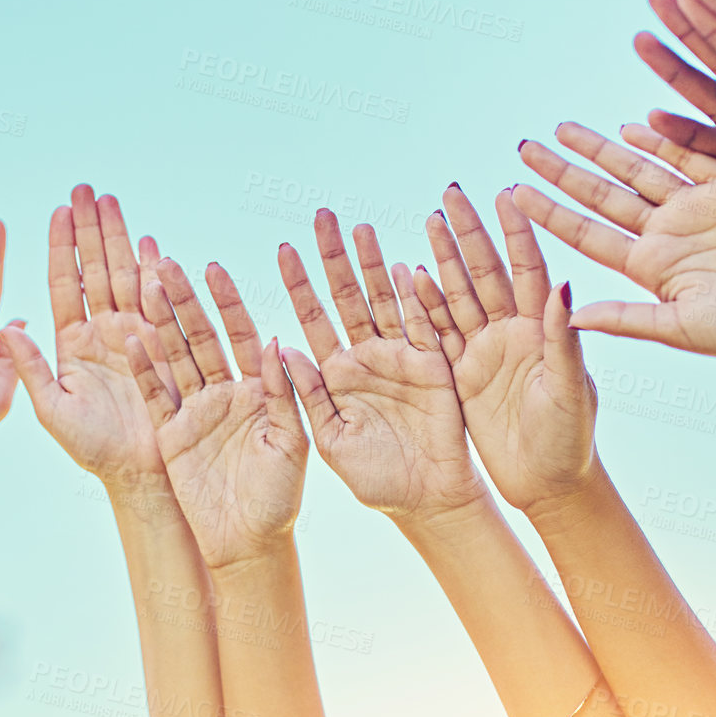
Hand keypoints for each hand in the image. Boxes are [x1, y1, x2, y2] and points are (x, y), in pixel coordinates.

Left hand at [0, 185, 177, 497]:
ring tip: (111, 200)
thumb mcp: (52, 410)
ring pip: (124, 276)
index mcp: (72, 344)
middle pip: (95, 269)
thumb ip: (28, 367)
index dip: (60, 247)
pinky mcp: (163, 346)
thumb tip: (7, 327)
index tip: (57, 210)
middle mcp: (103, 332)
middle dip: (90, 228)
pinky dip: (155, 272)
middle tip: (85, 188)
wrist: (141, 474)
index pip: (63, 284)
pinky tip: (149, 242)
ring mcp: (135, 335)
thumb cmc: (94, 450)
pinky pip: (157, 303)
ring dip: (118, 238)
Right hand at [125, 258, 307, 571]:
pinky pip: (156, 396)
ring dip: (159, 324)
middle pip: (201, 337)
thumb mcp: (291, 442)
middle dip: (185, 300)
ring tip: (143, 285)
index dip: (228, 302)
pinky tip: (131, 342)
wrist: (248, 542)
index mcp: (259, 388)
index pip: (242, 334)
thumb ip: (285, 394)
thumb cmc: (281, 497)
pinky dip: (144, 371)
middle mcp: (225, 391)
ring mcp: (196, 410)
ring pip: (174, 358)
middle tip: (167, 262)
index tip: (214, 268)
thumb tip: (279, 343)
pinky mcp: (172, 433)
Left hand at [274, 210, 481, 522]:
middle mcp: (367, 356)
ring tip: (361, 229)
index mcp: (336, 372)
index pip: (313, 317)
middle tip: (322, 215)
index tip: (282, 248)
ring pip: (385, 300)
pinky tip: (405, 270)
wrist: (426, 501)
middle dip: (335, 257)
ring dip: (374, 265)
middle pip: (348, 296)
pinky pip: (427, 327)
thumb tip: (279, 347)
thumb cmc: (374, 479)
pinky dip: (417, 301)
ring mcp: (402, 357)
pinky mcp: (435, 366)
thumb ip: (305, 395)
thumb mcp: (328, 439)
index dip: (299, 284)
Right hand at [411, 187, 598, 516]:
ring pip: (459, 296)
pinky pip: (438, 333)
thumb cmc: (571, 440)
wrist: (547, 485)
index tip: (505, 193)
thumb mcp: (569, 389)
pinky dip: (424, 305)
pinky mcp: (463, 374)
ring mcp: (486, 351)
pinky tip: (411, 275)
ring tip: (430, 221)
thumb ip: (563, 339)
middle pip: (487, 273)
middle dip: (469, 233)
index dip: (517, 232)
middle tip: (451, 194)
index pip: (529, 269)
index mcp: (545, 330)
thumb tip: (565, 286)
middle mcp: (515, 332)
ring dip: (444, 259)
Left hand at [514, 122, 715, 363]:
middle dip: (562, 169)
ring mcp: (697, 208)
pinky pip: (691, 156)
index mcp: (647, 265)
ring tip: (562, 129)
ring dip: (600, 148)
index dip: (549, 212)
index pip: (586, 232)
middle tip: (523, 145)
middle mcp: (666, 232)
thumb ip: (626, 318)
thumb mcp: (680, 329)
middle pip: (602, 192)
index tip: (512, 194)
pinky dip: (663, 139)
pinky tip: (630, 126)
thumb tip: (566, 314)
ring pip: (638, 168)